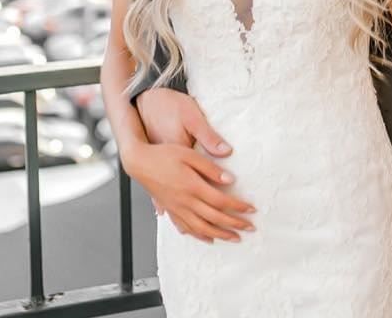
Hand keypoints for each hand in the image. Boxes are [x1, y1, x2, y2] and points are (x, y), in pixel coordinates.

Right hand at [134, 87, 250, 237]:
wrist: (140, 162)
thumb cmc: (164, 155)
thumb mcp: (189, 154)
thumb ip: (210, 168)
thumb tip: (229, 179)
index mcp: (192, 187)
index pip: (221, 201)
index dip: (238, 207)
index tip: (251, 209)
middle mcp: (185, 202)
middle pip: (215, 218)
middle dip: (235, 224)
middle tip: (250, 228)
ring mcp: (177, 209)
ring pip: (202, 228)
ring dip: (220, 234)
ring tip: (234, 238)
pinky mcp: (171, 210)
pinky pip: (187, 228)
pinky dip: (200, 235)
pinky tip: (208, 238)